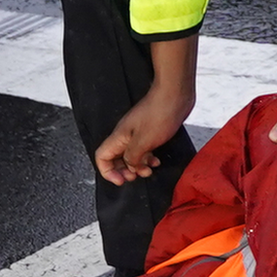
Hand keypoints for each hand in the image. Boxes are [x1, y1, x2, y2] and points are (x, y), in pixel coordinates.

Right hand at [93, 37, 197, 185]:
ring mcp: (137, 132)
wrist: (175, 95)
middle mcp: (125, 135)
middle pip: (115, 158)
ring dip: (138, 166)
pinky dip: (148, 158)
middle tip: (135, 177)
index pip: (102, 157)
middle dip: (124, 171)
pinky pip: (143, 149)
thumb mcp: (144, 142)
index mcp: (119, 137)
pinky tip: (156, 161)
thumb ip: (133, 157)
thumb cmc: (160, 113)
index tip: (121, 180)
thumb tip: (130, 166)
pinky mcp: (150, 131)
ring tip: (148, 171)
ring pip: (131, 154)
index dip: (108, 172)